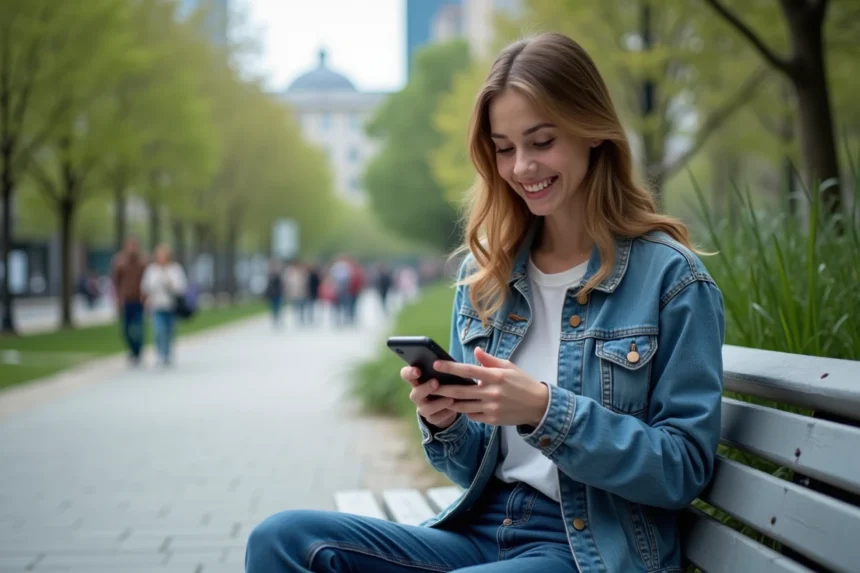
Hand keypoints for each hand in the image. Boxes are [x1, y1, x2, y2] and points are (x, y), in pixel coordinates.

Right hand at [401, 366, 458, 428]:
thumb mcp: (443, 375)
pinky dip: (446, 413)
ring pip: (425, 408)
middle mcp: (417, 395)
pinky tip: (454, 408)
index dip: (409, 373)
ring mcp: (422, 408)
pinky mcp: (431, 419)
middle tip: (436, 382)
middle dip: (425, 388)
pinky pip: (436, 418)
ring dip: (438, 403)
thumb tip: (448, 363)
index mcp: (417, 381)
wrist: (448, 404)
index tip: (418, 370)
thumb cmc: (445, 383)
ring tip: (450, 399)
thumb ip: (441, 370)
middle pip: (415, 393)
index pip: (406, 375)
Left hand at [432, 347, 548, 426]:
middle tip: (430, 385)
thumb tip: (476, 351)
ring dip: (449, 402)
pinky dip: (465, 411)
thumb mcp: (509, 366)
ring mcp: (491, 408)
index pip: (468, 371)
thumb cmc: (522, 382)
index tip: (436, 365)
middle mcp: (492, 392)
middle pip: (460, 391)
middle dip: (443, 388)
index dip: (450, 368)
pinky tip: (458, 406)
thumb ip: (489, 360)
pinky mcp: (492, 420)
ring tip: (438, 397)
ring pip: (463, 406)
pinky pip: (472, 416)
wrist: (538, 405)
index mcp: (495, 376)